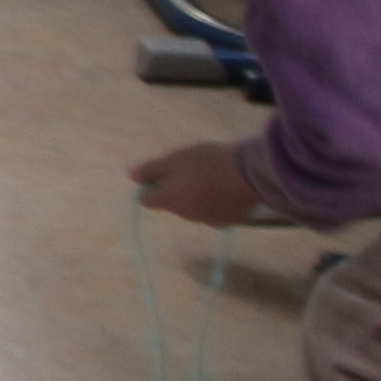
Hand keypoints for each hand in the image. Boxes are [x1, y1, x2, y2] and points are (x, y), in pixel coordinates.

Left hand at [129, 140, 267, 228]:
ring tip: (213, 176)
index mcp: (170, 201)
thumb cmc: (208, 162)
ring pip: (194, 208)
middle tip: (192, 170)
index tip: (162, 174)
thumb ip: (150, 169)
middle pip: (173, 203)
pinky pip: (215, 212)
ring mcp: (209, 220)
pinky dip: (216, 202)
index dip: (150, 187)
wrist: (251, 173)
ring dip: (197, 196)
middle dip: (177, 190)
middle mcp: (187, 215)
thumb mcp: (174, 159)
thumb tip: (129, 175)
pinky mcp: (230, 221)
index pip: (147, 200)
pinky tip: (227, 188)